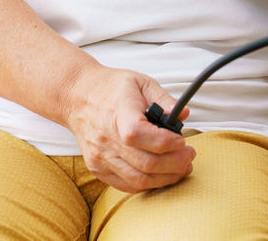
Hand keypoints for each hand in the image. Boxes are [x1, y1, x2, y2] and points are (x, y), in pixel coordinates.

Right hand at [63, 65, 194, 192]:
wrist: (77, 97)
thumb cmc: (112, 88)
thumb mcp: (141, 82)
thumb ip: (164, 99)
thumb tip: (183, 115)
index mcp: (117, 113)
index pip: (139, 134)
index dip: (165, 142)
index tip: (182, 140)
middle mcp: (106, 138)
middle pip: (145, 162)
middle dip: (175, 163)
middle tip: (189, 156)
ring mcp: (100, 157)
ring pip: (138, 179)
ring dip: (166, 178)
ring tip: (181, 168)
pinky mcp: (97, 168)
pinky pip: (127, 185)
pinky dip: (148, 183)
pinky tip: (161, 174)